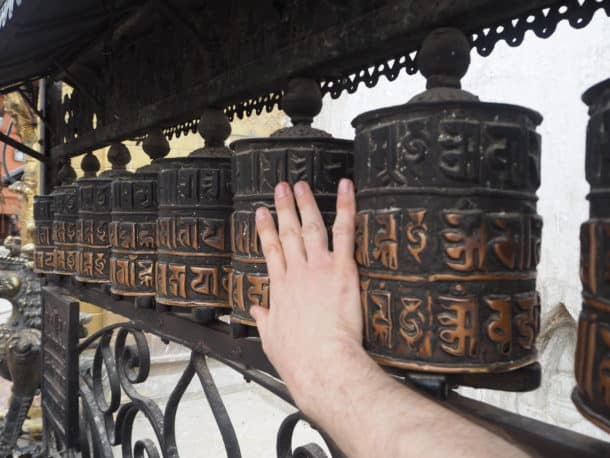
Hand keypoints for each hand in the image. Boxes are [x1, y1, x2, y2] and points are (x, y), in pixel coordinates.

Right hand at [250, 179, 362, 412]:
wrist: (321, 362)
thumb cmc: (298, 357)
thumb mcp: (271, 338)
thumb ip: (264, 319)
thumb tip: (256, 311)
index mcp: (280, 287)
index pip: (270, 250)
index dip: (265, 229)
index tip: (260, 212)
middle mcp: (297, 272)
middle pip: (288, 232)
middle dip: (284, 208)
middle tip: (281, 187)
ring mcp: (319, 268)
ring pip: (311, 227)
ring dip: (306, 203)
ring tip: (301, 185)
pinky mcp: (342, 269)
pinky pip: (345, 232)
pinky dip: (346, 208)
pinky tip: (346, 188)